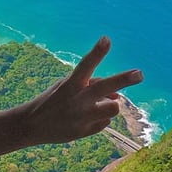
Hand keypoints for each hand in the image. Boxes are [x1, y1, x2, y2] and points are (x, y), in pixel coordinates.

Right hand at [21, 37, 141, 143]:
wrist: (31, 125)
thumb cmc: (53, 100)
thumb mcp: (67, 86)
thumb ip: (92, 85)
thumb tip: (117, 95)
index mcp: (71, 84)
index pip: (86, 64)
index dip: (97, 52)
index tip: (106, 39)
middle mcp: (77, 99)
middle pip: (106, 86)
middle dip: (124, 79)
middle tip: (140, 74)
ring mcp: (81, 117)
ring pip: (113, 107)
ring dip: (111, 104)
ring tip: (100, 104)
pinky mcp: (84, 131)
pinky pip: (105, 122)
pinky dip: (98, 119)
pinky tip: (84, 120)